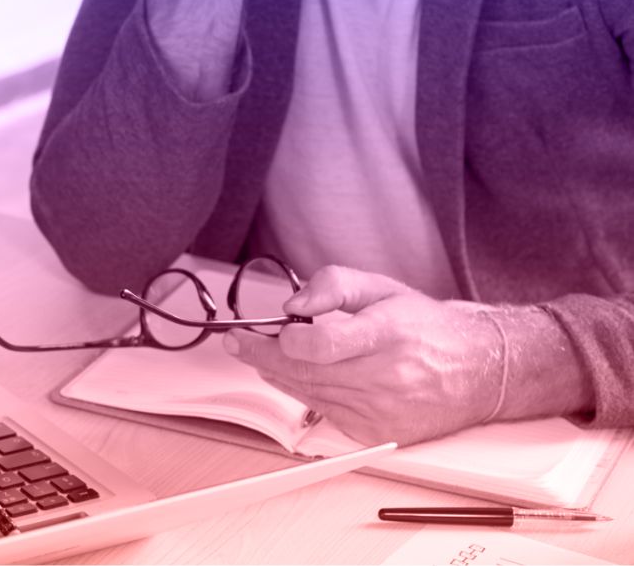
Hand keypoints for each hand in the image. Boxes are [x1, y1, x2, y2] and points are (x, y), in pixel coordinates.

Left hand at [223, 266, 503, 445]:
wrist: (480, 370)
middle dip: (262, 356)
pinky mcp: (379, 432)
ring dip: (278, 374)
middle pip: (305, 372)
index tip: (264, 329)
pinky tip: (300, 376)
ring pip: (309, 393)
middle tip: (239, 342)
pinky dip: (306, 393)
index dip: (284, 340)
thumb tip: (293, 307)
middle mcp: (386, 377)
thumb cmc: (425, 326)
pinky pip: (325, 412)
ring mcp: (382, 410)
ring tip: (261, 354)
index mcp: (389, 334)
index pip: (321, 346)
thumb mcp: (382, 287)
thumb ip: (333, 286)